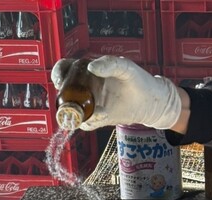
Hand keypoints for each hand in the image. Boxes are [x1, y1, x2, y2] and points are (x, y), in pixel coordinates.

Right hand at [51, 56, 181, 130]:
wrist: (152, 102)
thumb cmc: (139, 80)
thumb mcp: (126, 68)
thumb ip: (110, 64)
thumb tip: (91, 67)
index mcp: (89, 70)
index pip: (65, 69)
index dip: (58, 74)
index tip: (59, 80)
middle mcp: (87, 87)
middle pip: (65, 92)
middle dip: (63, 97)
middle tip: (69, 100)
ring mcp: (92, 104)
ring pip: (74, 111)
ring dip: (75, 113)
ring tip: (92, 110)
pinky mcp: (100, 118)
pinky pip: (88, 123)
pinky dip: (89, 122)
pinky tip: (101, 116)